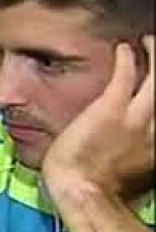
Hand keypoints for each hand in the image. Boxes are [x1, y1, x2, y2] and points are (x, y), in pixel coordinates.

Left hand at [43, 36, 154, 197]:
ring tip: (149, 41)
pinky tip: (123, 48)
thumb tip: (145, 150)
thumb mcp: (144, 173)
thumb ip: (149, 153)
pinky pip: (126, 73)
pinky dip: (127, 57)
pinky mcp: (111, 107)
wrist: (82, 190)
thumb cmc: (107, 190)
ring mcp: (138, 115)